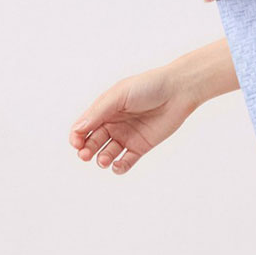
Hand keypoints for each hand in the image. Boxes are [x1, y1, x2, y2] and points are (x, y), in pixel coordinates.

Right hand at [68, 64, 197, 174]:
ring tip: (104, 160)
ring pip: (106, 154)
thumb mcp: (120, 94)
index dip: (76, 137)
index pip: (83, 127)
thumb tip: (78, 130)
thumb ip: (99, 111)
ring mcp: (127, 136)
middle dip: (86, 151)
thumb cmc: (149, 86)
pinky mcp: (141, 146)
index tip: (77, 143)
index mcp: (105, 109)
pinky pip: (125, 162)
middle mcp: (114, 124)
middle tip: (86, 155)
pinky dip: (118, 167)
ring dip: (101, 160)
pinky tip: (117, 165)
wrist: (179, 91)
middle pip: (92, 142)